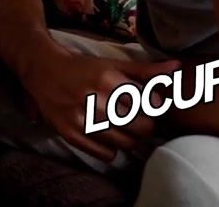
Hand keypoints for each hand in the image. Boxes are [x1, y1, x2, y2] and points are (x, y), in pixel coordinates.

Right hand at [20, 51, 178, 162]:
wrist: (42, 70)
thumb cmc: (82, 67)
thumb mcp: (112, 64)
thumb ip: (144, 69)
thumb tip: (176, 67)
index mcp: (108, 79)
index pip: (150, 104)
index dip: (154, 106)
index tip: (147, 104)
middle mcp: (95, 100)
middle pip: (141, 127)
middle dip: (145, 125)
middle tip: (137, 119)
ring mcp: (81, 119)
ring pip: (126, 143)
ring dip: (129, 138)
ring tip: (121, 127)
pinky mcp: (70, 134)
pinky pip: (106, 154)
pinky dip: (111, 149)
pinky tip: (105, 136)